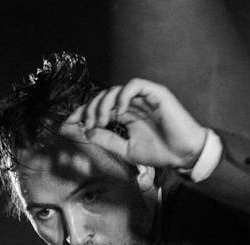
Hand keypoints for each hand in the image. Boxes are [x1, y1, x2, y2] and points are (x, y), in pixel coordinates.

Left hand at [61, 78, 208, 170]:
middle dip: (89, 109)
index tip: (67, 124)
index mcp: (125, 115)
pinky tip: (118, 111)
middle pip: (102, 97)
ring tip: (102, 121)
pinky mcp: (156, 93)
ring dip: (102, 104)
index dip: (81, 113)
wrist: (183, 154)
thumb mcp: (124, 148)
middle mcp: (132, 104)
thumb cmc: (160, 152)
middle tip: (87, 125)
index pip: (98, 108)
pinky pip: (135, 85)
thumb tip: (83, 132)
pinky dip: (122, 95)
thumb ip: (105, 139)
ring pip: (115, 90)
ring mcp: (144, 98)